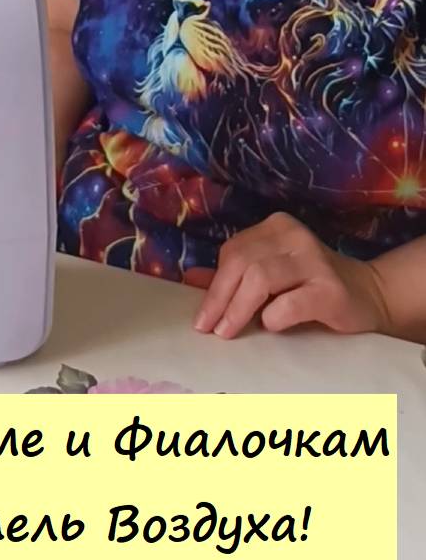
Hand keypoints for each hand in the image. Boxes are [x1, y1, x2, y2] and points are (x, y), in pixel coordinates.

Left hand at [193, 212, 391, 338]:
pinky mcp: (331, 289)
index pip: (233, 252)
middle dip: (220, 299)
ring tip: (228, 332)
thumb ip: (236, 276)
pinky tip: (271, 325)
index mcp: (276, 227)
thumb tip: (192, 280)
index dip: (214, 285)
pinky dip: (274, 316)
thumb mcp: (272, 276)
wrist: (368, 296)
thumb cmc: (311, 287)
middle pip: (241, 262)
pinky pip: (291, 302)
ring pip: (260, 277)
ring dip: (238, 308)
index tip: (203, 317)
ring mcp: (315, 260)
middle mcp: (294, 236)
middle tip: (210, 329)